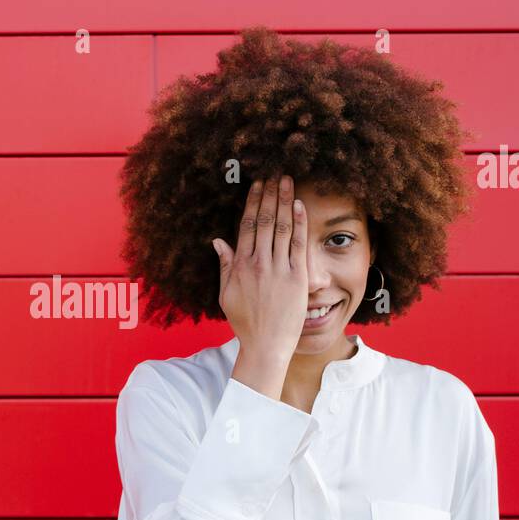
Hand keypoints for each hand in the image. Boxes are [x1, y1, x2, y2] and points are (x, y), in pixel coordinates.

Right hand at [211, 174, 308, 397]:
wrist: (266, 345)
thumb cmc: (246, 323)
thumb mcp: (226, 294)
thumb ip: (224, 266)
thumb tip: (218, 241)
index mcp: (240, 265)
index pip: (247, 225)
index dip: (253, 203)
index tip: (257, 186)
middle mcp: (259, 263)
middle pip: (265, 220)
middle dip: (269, 194)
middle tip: (274, 173)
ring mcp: (279, 269)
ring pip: (282, 227)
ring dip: (284, 201)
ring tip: (287, 181)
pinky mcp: (297, 277)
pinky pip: (299, 244)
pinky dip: (299, 222)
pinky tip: (299, 205)